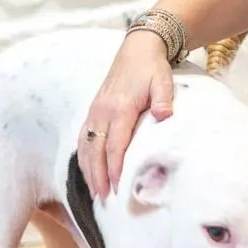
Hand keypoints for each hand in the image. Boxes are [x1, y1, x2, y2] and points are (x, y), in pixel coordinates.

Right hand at [79, 28, 175, 199]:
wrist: (137, 48)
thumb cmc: (152, 67)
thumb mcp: (163, 80)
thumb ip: (163, 99)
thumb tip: (164, 117)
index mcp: (120, 108)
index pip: (115, 144)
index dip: (114, 167)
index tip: (116, 187)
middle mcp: (103, 111)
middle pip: (97, 150)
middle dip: (98, 176)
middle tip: (102, 199)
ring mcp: (95, 110)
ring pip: (87, 146)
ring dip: (88, 169)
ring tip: (93, 191)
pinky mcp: (93, 109)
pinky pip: (83, 137)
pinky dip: (83, 155)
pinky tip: (86, 169)